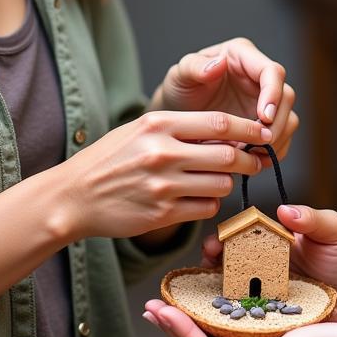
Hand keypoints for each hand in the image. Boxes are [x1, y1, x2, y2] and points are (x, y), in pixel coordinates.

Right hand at [59, 110, 270, 240]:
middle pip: (229, 154)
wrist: (73, 196)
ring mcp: (163, 185)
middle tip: (256, 161)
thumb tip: (229, 132)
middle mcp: (163, 152)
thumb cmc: (110, 159)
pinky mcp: (162, 213)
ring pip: (221, 184)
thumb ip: (181, 128)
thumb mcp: (141, 129)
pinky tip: (197, 198)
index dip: (249, 128)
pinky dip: (209, 203)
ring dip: (227, 182)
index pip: (220, 122)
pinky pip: (206, 208)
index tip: (262, 133)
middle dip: (250, 159)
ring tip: (216, 180)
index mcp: (159, 124)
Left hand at [152, 38, 298, 160]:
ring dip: (275, 140)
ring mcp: (265, 101)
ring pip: (288, 119)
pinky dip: (272, 152)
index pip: (272, 71)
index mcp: (243, 55)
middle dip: (275, 123)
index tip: (263, 118)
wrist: (179, 113)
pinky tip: (254, 161)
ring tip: (251, 155)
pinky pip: (281, 138)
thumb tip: (219, 64)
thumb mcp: (180, 75)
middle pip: (286, 97)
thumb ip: (195, 67)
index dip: (273, 94)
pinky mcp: (266, 123)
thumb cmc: (180, 87)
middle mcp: (260, 76)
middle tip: (256, 144)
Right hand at [200, 204, 336, 308]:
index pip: (240, 228)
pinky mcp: (257, 312)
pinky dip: (224, 308)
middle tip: (209, 256)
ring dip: (211, 280)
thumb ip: (314, 218)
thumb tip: (284, 210)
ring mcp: (254, 287)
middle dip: (210, 253)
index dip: (226, 232)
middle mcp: (255, 259)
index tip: (218, 239)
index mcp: (268, 236)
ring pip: (223, 281)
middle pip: (223, 253)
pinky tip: (219, 310)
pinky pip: (236, 309)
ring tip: (210, 281)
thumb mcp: (333, 234)